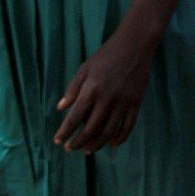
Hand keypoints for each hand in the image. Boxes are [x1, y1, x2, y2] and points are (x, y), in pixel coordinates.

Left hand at [54, 25, 158, 152]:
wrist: (135, 45)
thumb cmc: (106, 55)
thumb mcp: (85, 68)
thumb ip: (72, 89)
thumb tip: (60, 108)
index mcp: (92, 89)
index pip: (75, 117)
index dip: (65, 131)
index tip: (58, 141)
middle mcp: (107, 99)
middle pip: (91, 129)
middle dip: (78, 142)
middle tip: (71, 148)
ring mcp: (123, 102)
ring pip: (109, 132)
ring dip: (97, 144)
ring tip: (88, 150)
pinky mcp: (136, 103)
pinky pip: (128, 126)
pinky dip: (120, 138)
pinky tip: (112, 144)